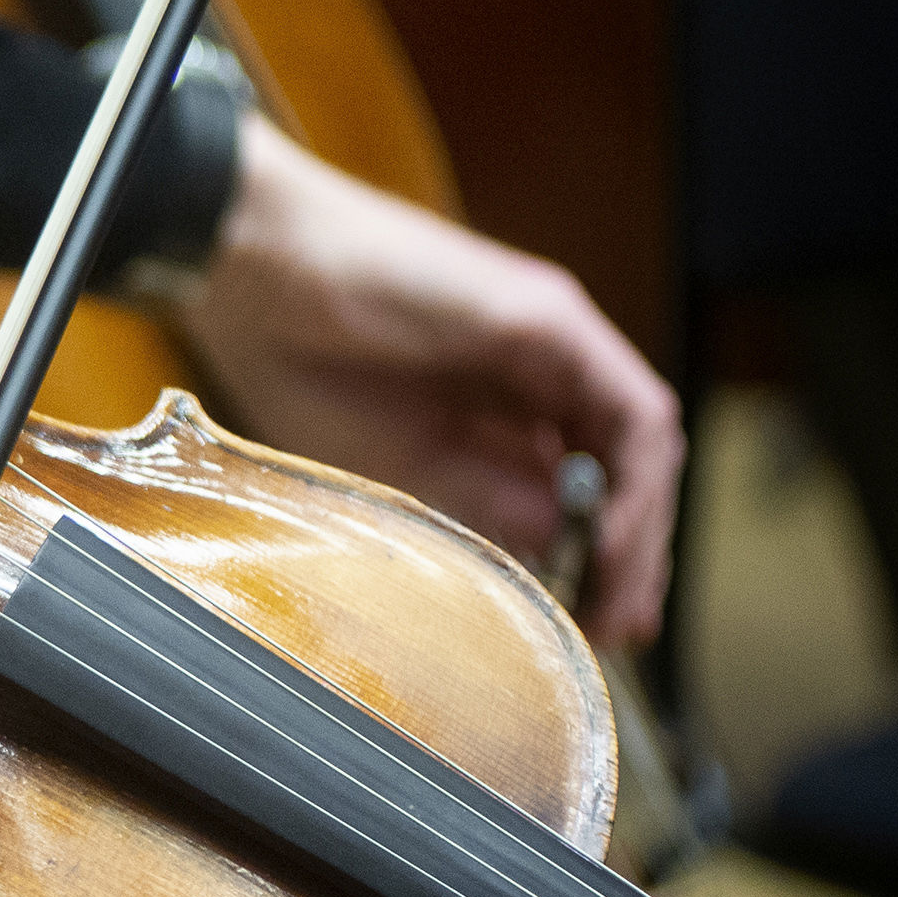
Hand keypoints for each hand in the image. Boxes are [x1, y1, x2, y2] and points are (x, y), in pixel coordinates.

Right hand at [172, 119, 684, 650]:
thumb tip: (558, 557)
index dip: (593, 560)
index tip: (587, 623)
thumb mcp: (395, 466)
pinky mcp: (554, 320)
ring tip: (615, 598)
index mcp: (493, 403)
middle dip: (629, 556)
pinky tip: (607, 538)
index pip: (576, 489)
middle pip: (623, 469)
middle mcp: (540, 370)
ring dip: (641, 527)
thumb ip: (479, 505)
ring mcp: (556, 342)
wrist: (255, 269)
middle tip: (614, 627)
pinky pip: (632, 412)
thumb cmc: (295, 358)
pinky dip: (634, 483)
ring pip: (642, 443)